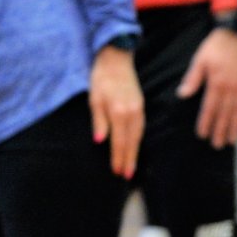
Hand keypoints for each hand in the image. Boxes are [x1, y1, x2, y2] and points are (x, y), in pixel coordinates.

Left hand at [87, 44, 143, 178]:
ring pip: (138, 135)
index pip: (119, 140)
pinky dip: (138, 140)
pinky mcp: (141, 105)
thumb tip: (101, 141)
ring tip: (131, 167)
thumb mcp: (94, 99)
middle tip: (127, 176)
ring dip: (135, 152)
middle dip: (129, 159)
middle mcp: (133, 112)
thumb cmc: (101, 79)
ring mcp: (139, 108)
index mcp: (120, 111)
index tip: (117, 171)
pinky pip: (141, 127)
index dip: (118, 157)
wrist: (116, 59)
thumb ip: (99, 121)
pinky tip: (134, 147)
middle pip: (132, 141)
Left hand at [177, 28, 236, 147]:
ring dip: (235, 128)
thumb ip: (193, 78)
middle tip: (217, 145)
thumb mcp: (200, 59)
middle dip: (221, 130)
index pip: (210, 108)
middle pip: (225, 114)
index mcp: (217, 83)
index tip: (202, 134)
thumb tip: (182, 94)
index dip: (206, 122)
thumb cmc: (218, 45)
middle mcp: (232, 88)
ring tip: (232, 141)